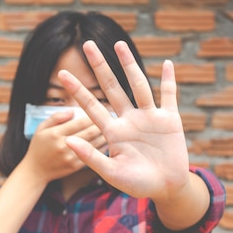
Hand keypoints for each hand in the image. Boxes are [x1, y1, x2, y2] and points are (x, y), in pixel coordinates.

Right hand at [21, 109, 105, 183]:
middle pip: (90, 132)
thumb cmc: (38, 147)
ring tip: (114, 126)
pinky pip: (93, 155)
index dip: (93, 114)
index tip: (101, 108)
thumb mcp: (41, 128)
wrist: (35, 171)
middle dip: (103, 123)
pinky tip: (107, 140)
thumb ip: (56, 117)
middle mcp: (64, 146)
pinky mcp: (76, 166)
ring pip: (95, 144)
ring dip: (106, 134)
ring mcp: (71, 157)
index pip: (80, 121)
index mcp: (56, 134)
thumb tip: (72, 111)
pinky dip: (102, 147)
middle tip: (112, 115)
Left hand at [57, 40, 189, 201]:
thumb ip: (91, 157)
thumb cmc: (137, 184)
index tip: (62, 74)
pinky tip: (166, 63)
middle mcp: (129, 119)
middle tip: (87, 45)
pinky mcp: (170, 120)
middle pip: (111, 87)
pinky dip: (168, 81)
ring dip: (129, 64)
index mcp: (113, 132)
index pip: (90, 106)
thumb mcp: (112, 173)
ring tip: (119, 44)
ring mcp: (149, 117)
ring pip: (138, 85)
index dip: (77, 90)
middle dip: (99, 66)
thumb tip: (67, 140)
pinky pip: (169, 96)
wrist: (166, 189)